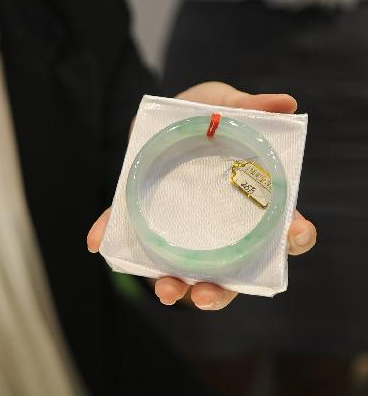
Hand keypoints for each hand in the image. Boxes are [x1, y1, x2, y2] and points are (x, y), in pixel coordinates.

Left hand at [87, 82, 316, 310]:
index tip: (295, 234)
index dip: (294, 236)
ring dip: (176, 287)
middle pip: (233, 274)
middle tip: (206, 293)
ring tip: (166, 290)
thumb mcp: (225, 104)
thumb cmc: (208, 115)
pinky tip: (100, 242)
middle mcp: (224, 229)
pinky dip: (113, 239)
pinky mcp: (148, 221)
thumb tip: (286, 102)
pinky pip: (130, 237)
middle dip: (220, 291)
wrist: (167, 113)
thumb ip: (250, 105)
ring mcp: (187, 233)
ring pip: (187, 274)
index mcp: (254, 204)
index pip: (285, 229)